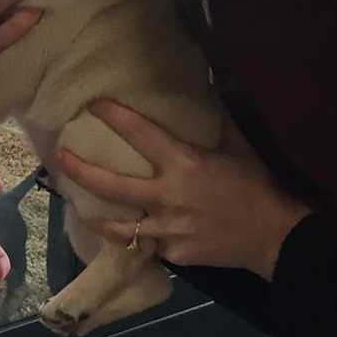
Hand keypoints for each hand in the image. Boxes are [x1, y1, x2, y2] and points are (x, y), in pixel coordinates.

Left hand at [55, 101, 311, 280]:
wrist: (275, 237)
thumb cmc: (255, 186)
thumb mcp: (236, 147)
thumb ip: (216, 119)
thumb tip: (206, 81)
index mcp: (184, 164)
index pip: (140, 134)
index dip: (114, 116)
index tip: (93, 104)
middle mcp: (169, 197)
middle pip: (113, 186)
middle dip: (82, 171)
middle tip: (61, 158)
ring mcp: (169, 230)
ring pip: (120, 228)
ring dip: (97, 218)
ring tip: (79, 209)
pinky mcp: (174, 254)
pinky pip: (150, 246)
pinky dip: (141, 240)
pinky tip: (129, 236)